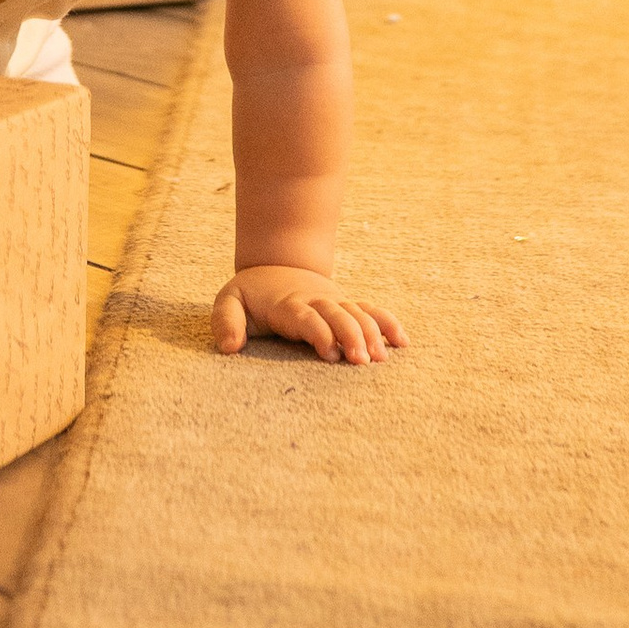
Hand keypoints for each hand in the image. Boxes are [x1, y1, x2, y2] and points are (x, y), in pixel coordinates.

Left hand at [213, 264, 402, 365]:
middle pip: (337, 315)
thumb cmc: (251, 294)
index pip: (305, 317)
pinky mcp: (346, 305)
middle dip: (350, 336)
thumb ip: (226, 322)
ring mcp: (335, 302)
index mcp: (287, 303)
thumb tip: (229, 348)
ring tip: (381, 359)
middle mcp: (316, 300)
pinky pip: (371, 311)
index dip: (318, 332)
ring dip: (371, 334)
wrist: (276, 265)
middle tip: (361, 362)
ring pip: (358, 313)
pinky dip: (387, 324)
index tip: (329, 353)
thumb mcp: (229, 301)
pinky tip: (402, 343)